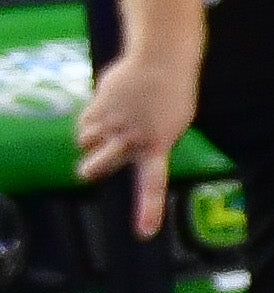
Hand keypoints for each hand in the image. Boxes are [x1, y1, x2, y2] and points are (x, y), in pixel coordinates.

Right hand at [73, 45, 200, 237]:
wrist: (162, 60)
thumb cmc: (171, 94)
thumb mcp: (171, 123)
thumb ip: (150, 143)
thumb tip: (128, 155)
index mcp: (157, 146)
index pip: (153, 184)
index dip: (148, 209)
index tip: (144, 233)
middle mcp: (132, 139)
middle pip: (96, 167)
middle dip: (88, 171)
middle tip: (88, 171)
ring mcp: (113, 123)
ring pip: (85, 144)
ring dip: (91, 139)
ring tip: (109, 123)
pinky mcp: (98, 107)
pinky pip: (83, 125)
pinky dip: (90, 121)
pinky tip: (107, 108)